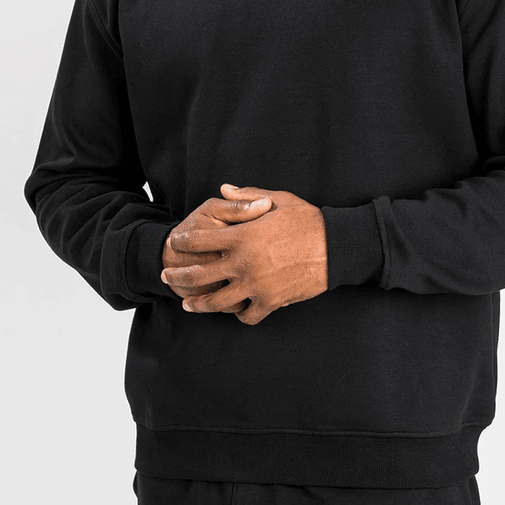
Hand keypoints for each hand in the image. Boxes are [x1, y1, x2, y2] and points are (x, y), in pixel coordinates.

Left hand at [161, 183, 327, 326]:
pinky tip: (234, 311)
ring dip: (199, 304)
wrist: (336, 247)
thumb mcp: (277, 199)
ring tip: (188, 304)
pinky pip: (247, 315)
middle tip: (167, 276)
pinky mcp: (271, 302)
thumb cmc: (307, 220)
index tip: (175, 242)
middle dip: (178, 276)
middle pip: (198, 275)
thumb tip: (224, 189)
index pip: (198, 240)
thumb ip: (246, 197)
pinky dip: (239, 314)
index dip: (182, 241)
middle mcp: (243, 263)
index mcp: (241, 236)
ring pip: (217, 302)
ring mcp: (256, 285)